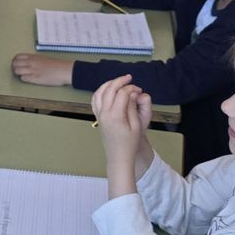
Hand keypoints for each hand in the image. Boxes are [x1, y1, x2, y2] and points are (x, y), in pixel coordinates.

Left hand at [11, 53, 73, 85]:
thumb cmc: (56, 65)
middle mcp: (31, 62)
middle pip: (15, 64)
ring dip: (18, 74)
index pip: (18, 57)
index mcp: (34, 57)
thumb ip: (35, 60)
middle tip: (18, 70)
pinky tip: (29, 79)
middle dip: (15, 67)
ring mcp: (32, 70)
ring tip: (23, 75)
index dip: (16, 61)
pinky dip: (24, 79)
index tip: (17, 64)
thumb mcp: (44, 59)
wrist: (64, 70)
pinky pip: (23, 78)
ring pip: (17, 71)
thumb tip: (28, 62)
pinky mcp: (34, 78)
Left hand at [91, 75, 151, 195]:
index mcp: (115, 116)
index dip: (131, 88)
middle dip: (119, 81)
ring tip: (118, 80)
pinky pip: (95, 100)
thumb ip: (132, 107)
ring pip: (99, 92)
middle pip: (109, 89)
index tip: (139, 89)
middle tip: (129, 77)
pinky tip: (107, 89)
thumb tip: (131, 93)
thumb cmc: (130, 143)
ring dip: (108, 84)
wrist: (118, 157)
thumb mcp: (136, 125)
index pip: (122, 93)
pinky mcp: (98, 117)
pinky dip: (100, 91)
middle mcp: (105, 114)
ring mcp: (99, 115)